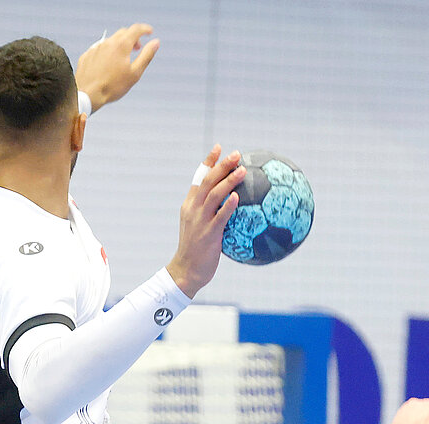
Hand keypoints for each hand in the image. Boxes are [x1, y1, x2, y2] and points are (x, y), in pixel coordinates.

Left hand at [75, 24, 159, 108]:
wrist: (88, 95)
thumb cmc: (113, 87)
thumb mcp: (135, 73)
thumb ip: (146, 55)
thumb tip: (156, 42)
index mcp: (121, 45)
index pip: (136, 29)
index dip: (145, 29)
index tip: (150, 32)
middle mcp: (108, 42)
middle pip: (123, 33)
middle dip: (133, 37)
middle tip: (137, 48)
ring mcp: (96, 48)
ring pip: (111, 41)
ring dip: (119, 45)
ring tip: (122, 59)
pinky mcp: (87, 55)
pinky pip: (99, 49)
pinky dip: (107, 52)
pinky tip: (108, 65)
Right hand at [167, 145, 243, 297]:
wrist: (186, 271)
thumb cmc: (196, 251)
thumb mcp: (199, 228)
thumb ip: (211, 214)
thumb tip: (232, 204)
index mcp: (190, 205)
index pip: (198, 178)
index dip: (208, 161)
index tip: (219, 147)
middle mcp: (193, 209)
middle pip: (207, 181)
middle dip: (221, 165)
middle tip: (236, 154)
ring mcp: (200, 221)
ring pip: (214, 195)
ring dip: (228, 180)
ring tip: (242, 170)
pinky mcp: (208, 234)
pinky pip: (220, 217)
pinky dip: (228, 206)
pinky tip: (238, 197)